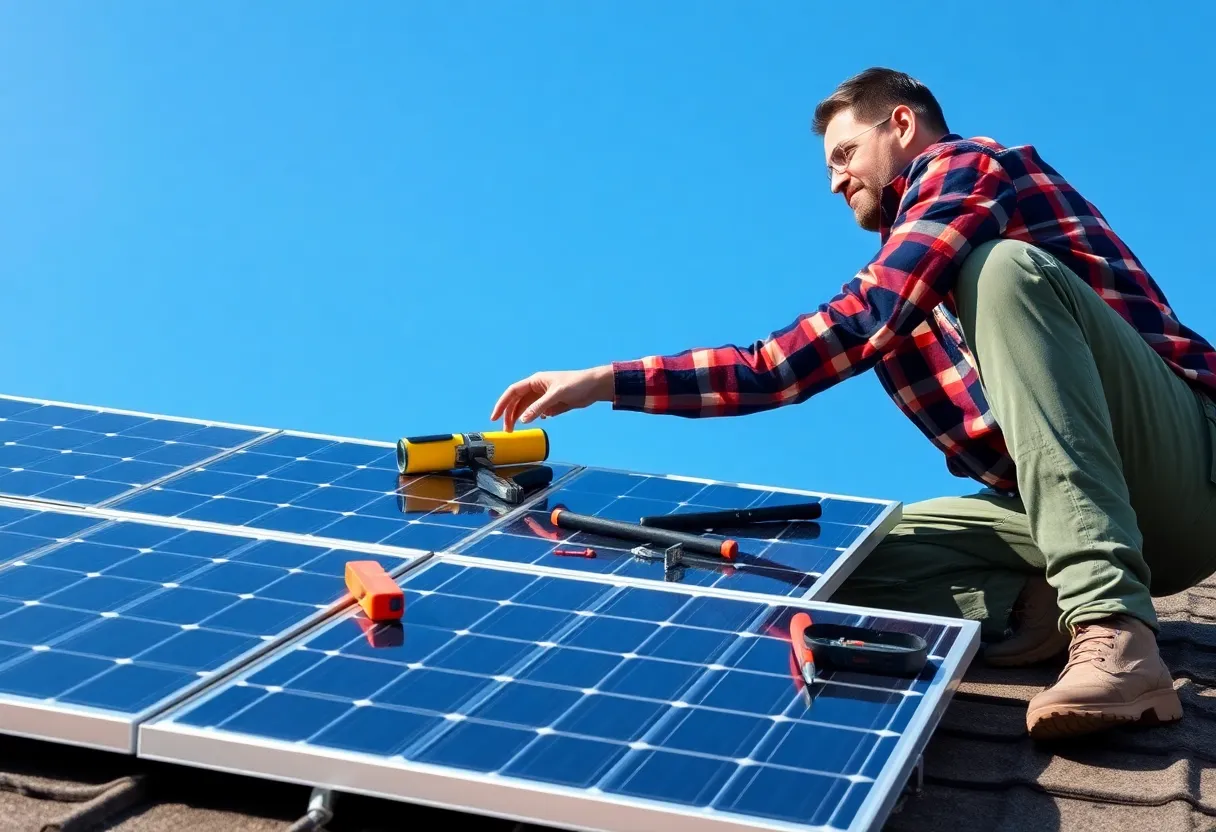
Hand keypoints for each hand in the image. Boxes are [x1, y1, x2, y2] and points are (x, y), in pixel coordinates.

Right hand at [491, 365, 613, 431]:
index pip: (513, 392)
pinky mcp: (553, 404)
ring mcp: (545, 396)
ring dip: (521, 418)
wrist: (595, 387)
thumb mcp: (556, 395)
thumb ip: (539, 407)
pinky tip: (536, 422)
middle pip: (518, 402)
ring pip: (527, 408)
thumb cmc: (577, 384)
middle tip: (507, 430)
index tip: (495, 417)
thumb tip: (523, 420)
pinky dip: (535, 417)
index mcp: (535, 381)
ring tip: (515, 431)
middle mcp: (538, 388)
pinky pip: (539, 411)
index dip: (502, 404)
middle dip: (510, 415)